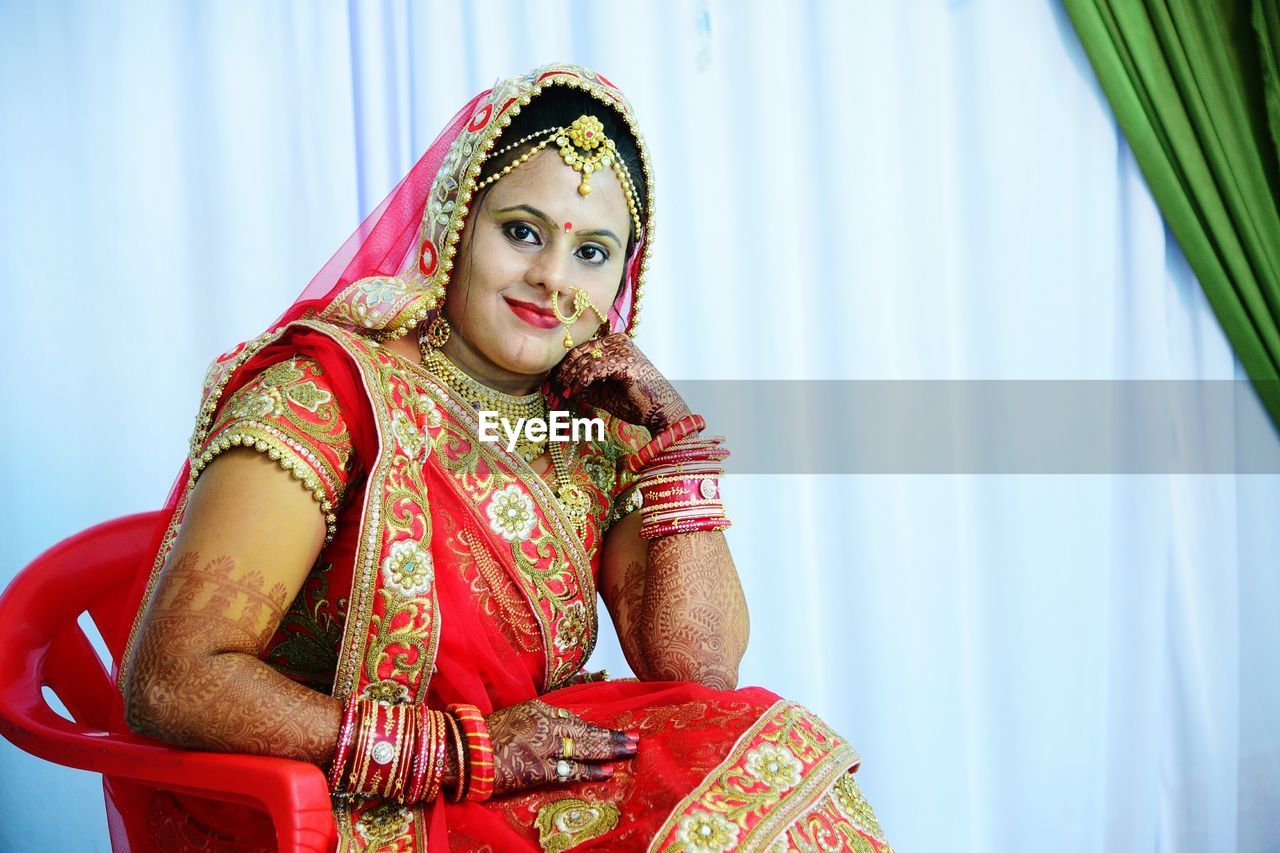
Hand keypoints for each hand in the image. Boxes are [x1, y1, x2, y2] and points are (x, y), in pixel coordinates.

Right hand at [486, 698, 638, 794]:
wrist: (461, 751)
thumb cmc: (485, 735)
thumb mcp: (516, 716)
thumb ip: (540, 720)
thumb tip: (566, 725)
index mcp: (538, 710)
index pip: (574, 719)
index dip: (596, 727)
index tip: (613, 730)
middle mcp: (544, 724)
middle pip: (585, 731)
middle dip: (612, 736)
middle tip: (635, 739)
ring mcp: (542, 747)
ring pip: (583, 748)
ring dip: (608, 751)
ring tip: (629, 752)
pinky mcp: (536, 769)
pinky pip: (568, 770)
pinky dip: (589, 771)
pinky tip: (607, 771)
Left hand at [551, 333, 691, 431]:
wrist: (660, 411)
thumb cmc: (635, 402)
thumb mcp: (603, 391)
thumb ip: (585, 384)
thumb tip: (562, 384)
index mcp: (615, 343)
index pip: (582, 348)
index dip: (566, 364)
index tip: (554, 381)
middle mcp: (619, 341)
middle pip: (581, 350)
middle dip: (565, 370)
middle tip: (556, 387)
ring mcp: (623, 349)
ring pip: (585, 359)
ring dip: (571, 377)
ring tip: (566, 392)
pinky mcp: (624, 362)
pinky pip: (593, 369)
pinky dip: (581, 381)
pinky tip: (576, 392)